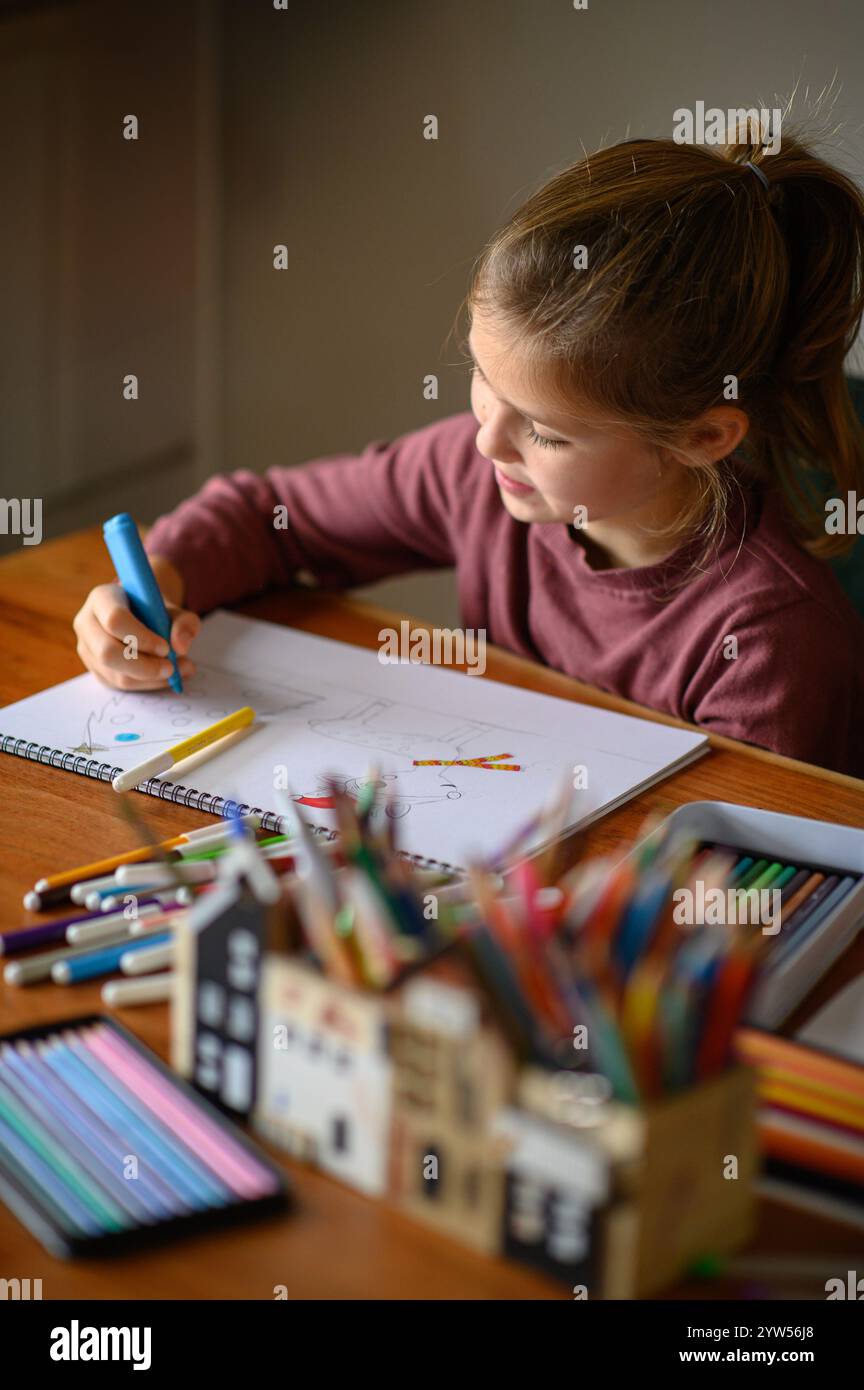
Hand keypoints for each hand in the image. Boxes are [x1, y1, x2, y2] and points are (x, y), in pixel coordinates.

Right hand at [72, 556, 199, 689]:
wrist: (142, 615)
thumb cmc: (156, 610)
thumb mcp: (176, 609)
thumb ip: (185, 623)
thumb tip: (180, 647)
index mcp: (102, 598)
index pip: (115, 620)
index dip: (142, 638)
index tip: (165, 647)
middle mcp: (87, 623)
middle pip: (107, 653)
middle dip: (144, 666)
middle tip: (171, 668)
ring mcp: (87, 649)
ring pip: (115, 675)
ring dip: (150, 679)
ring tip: (177, 671)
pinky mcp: (95, 669)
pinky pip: (119, 686)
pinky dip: (147, 685)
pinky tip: (165, 677)